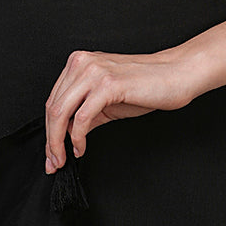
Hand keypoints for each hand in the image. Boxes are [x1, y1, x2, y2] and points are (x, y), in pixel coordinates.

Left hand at [43, 48, 200, 172]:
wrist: (176, 75)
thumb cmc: (147, 85)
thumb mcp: (107, 100)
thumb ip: (84, 113)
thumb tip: (66, 135)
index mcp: (79, 63)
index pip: (53, 100)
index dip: (49, 130)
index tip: (51, 152)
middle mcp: (82, 64)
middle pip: (52, 107)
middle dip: (50, 140)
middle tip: (53, 162)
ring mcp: (94, 72)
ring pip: (61, 112)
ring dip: (58, 142)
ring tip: (63, 159)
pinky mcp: (108, 85)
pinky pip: (82, 118)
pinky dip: (77, 138)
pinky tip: (81, 148)